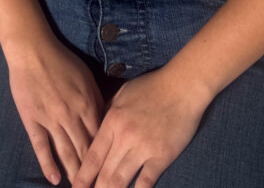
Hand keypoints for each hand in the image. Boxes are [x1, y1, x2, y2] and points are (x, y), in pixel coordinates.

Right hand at [7, 38, 106, 184]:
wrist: (33, 51)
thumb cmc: (62, 60)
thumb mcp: (86, 77)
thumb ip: (97, 100)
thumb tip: (106, 121)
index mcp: (87, 104)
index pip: (100, 137)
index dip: (106, 156)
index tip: (111, 171)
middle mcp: (71, 115)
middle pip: (84, 149)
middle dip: (92, 172)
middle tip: (98, 186)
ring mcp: (51, 119)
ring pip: (66, 152)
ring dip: (74, 172)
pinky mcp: (33, 120)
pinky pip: (41, 146)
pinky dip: (48, 163)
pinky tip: (54, 179)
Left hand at [71, 67, 207, 187]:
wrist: (182, 85)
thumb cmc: (151, 87)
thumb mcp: (122, 94)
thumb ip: (107, 113)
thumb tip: (95, 130)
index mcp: (112, 121)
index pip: (92, 156)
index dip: (81, 177)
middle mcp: (125, 137)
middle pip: (104, 173)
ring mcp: (144, 147)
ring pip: (121, 180)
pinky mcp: (162, 155)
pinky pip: (146, 181)